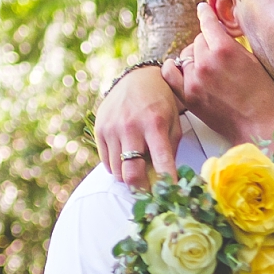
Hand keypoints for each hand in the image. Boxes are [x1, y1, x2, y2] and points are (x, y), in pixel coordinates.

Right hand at [95, 65, 182, 186]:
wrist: (137, 78)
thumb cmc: (160, 102)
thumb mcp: (174, 121)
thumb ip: (171, 149)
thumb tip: (166, 178)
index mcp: (155, 124)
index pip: (162, 161)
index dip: (167, 182)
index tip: (171, 195)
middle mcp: (131, 127)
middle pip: (132, 173)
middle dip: (141, 189)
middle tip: (148, 191)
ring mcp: (112, 129)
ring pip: (117, 172)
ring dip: (128, 177)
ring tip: (138, 169)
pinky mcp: (99, 130)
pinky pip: (106, 163)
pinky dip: (117, 167)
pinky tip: (125, 157)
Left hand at [161, 6, 273, 146]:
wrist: (257, 126)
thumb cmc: (263, 95)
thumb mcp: (254, 60)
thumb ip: (233, 43)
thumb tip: (220, 30)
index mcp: (224, 50)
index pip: (208, 23)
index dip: (206, 14)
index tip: (203, 8)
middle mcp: (206, 63)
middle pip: (198, 40)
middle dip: (208, 42)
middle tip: (219, 53)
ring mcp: (194, 80)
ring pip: (187, 55)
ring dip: (196, 56)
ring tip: (208, 65)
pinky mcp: (188, 96)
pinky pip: (170, 72)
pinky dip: (174, 66)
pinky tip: (182, 67)